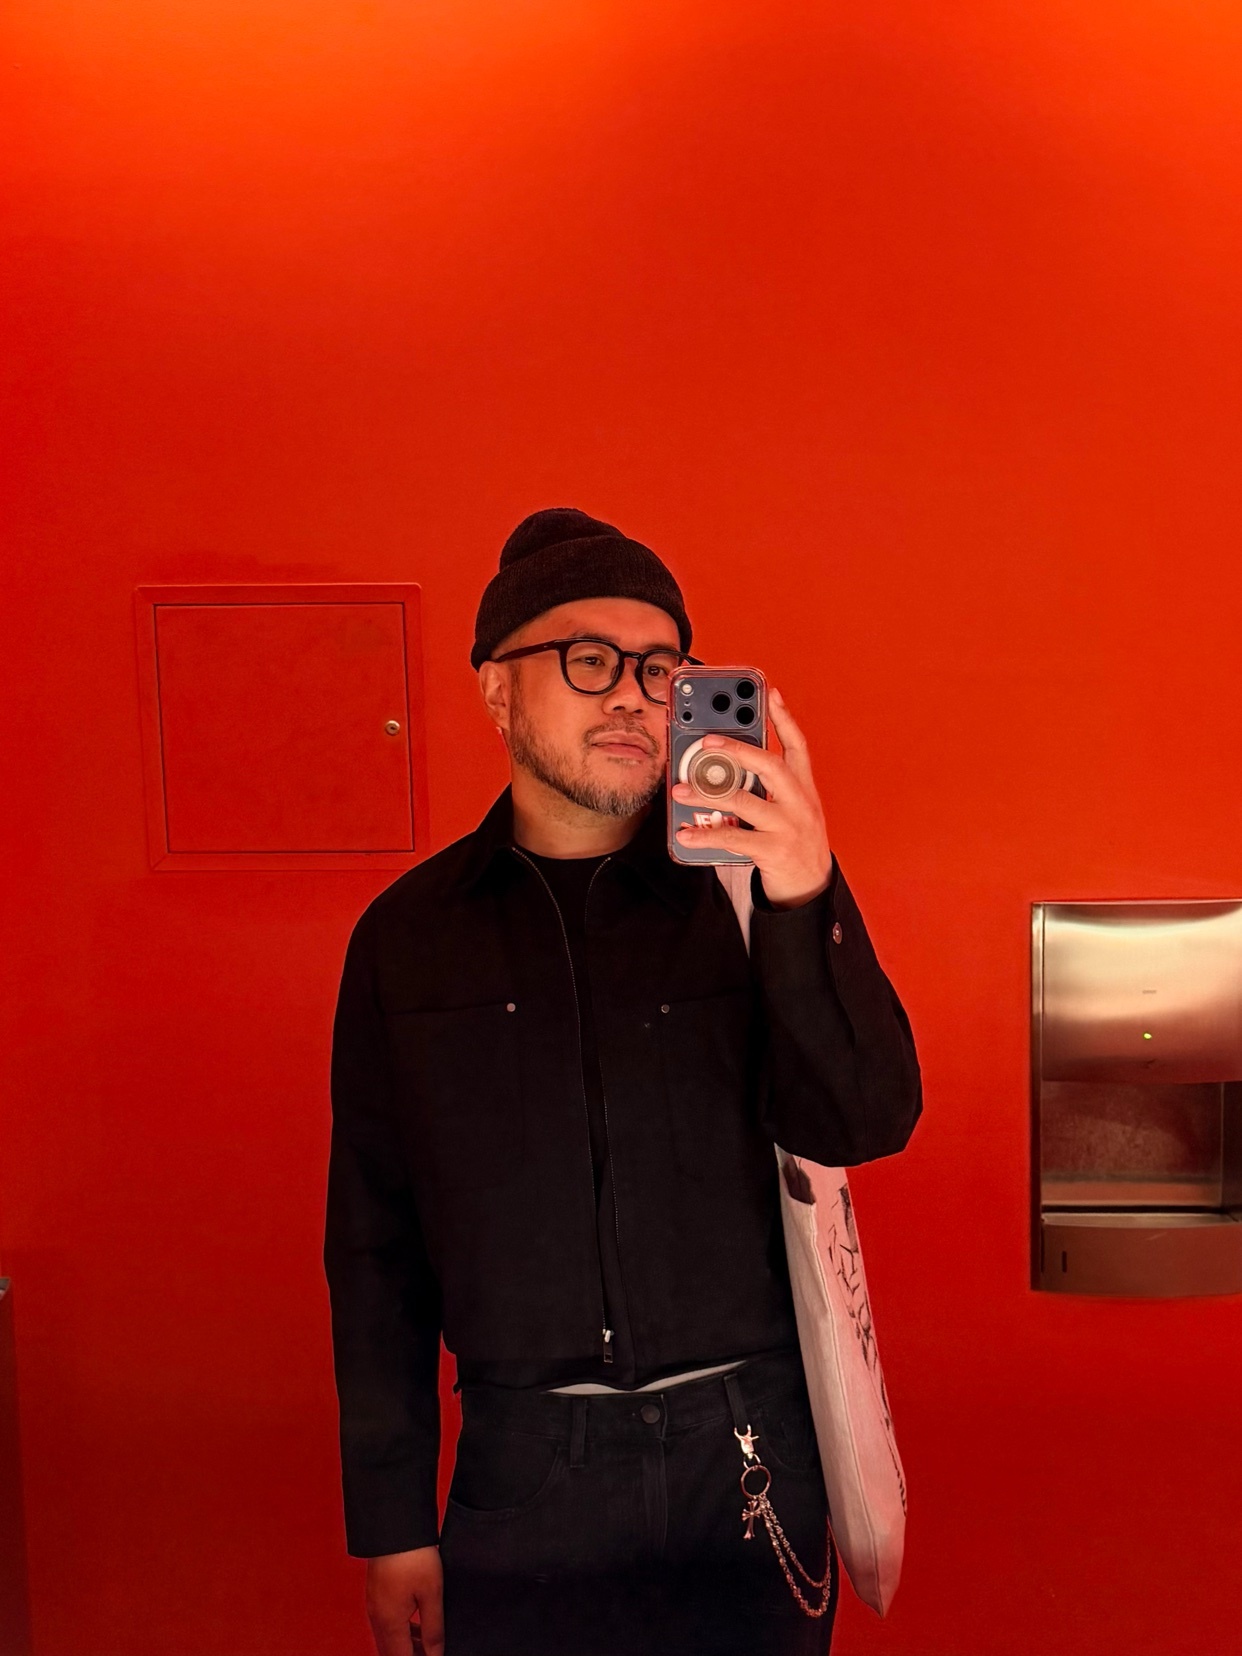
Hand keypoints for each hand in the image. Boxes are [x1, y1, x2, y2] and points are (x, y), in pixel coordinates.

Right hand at [366, 1546, 443, 1655]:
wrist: (394, 1525)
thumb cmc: (414, 1557)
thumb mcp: (432, 1593)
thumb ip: (433, 1628)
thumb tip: (435, 1655)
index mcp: (390, 1623)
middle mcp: (377, 1618)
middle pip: (392, 1651)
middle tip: (433, 1653)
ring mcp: (375, 1605)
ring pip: (389, 1638)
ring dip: (407, 1646)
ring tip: (429, 1645)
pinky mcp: (377, 1593)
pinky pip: (387, 1623)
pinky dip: (402, 1631)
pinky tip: (418, 1625)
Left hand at [672, 687, 832, 907]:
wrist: (811, 887)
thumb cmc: (795, 842)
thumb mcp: (794, 809)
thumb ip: (770, 787)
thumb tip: (728, 766)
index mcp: (804, 788)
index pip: (798, 746)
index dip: (784, 718)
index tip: (769, 693)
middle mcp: (799, 803)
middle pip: (771, 766)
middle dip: (738, 750)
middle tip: (708, 741)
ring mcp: (788, 827)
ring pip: (745, 802)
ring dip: (708, 794)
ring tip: (680, 790)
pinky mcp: (773, 851)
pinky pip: (733, 839)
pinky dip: (705, 836)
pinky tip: (685, 834)